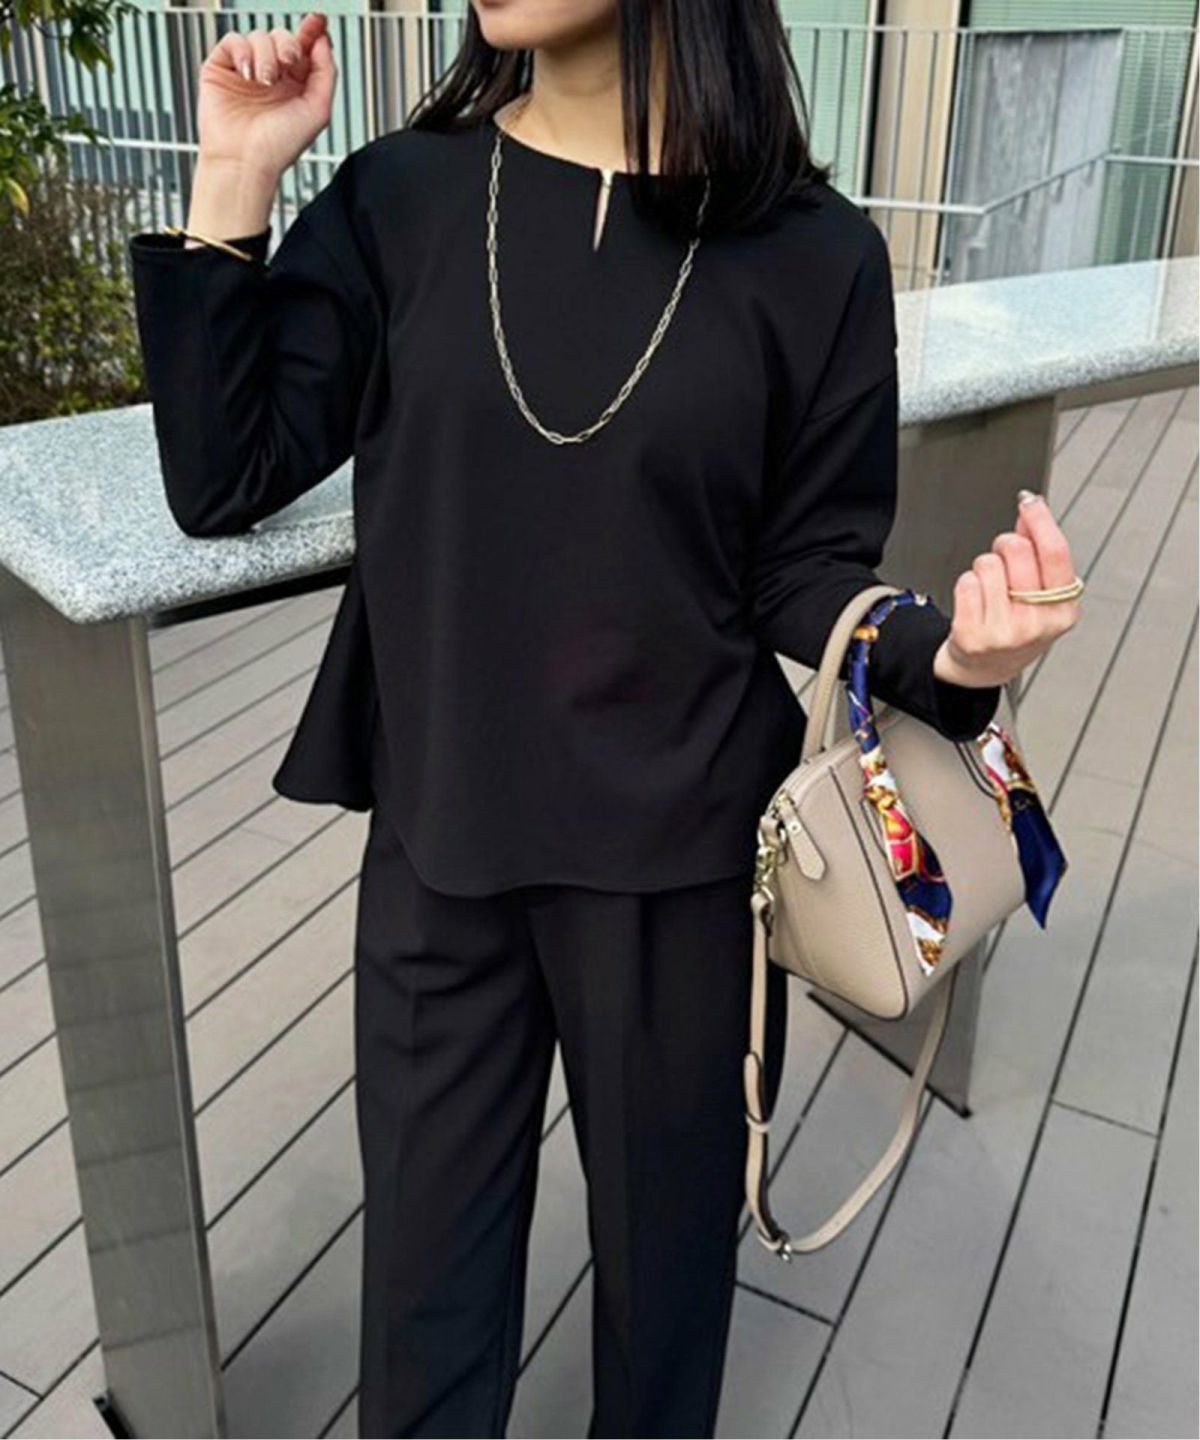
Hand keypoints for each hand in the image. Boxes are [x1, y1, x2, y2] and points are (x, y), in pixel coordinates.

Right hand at [196, 12, 336, 181]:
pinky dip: (242, 52)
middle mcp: (272, 77)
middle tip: (288, 62)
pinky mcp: (221, 69)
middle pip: (282, 37)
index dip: (312, 31)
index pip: (304, 49)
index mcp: (296, 86)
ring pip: (259, 36)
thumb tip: (323, 39)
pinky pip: (233, 41)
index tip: (318, 20)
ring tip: (265, 81)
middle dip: (288, 44)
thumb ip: (326, 72)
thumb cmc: (280, 146)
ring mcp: (246, 72)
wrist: (246, 161)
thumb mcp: (318, 110)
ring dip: (266, 55)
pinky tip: (248, 74)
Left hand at [933, 489, 1081, 688]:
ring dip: (983, 568)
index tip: (1029, 502)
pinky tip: (974, 602)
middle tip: (1003, 559)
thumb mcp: (1040, 594)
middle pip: (1017, 551)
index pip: (1055, 553)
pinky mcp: (973, 636)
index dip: (1041, 520)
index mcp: (1062, 610)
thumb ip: (1039, 552)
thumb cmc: (1015, 625)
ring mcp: (1004, 633)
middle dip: (1005, 544)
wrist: (985, 667)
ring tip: (989, 588)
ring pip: (987, 565)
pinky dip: (966, 584)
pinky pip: (965, 583)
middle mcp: (1037, 624)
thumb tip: (1032, 510)